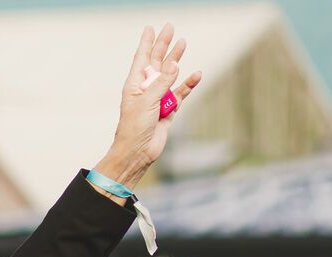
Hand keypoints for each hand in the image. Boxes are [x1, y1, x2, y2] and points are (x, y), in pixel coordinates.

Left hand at [92, 24, 201, 189]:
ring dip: (176, 61)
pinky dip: (187, 85)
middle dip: (164, 46)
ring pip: (170, 76)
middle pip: (157, 62)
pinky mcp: (168, 111)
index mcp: (135, 84)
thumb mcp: (147, 101)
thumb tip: (174, 64)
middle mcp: (146, 89)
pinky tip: (196, 75)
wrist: (138, 153)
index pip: (142, 58)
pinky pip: (180, 94)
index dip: (147, 43)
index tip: (151, 28)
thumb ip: (162, 82)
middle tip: (171, 29)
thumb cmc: (135, 127)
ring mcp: (157, 99)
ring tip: (183, 44)